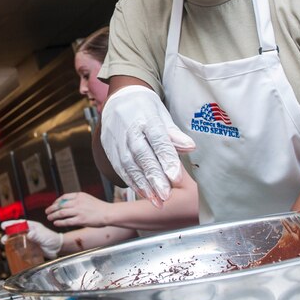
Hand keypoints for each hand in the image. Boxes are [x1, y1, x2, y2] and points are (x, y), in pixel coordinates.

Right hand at [0, 220, 62, 257]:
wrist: (57, 248)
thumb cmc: (52, 238)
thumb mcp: (44, 236)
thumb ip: (36, 235)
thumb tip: (29, 234)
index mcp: (32, 226)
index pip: (20, 223)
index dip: (11, 224)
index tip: (4, 225)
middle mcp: (29, 232)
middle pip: (16, 232)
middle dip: (9, 234)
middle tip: (3, 238)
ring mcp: (29, 240)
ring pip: (17, 239)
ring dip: (11, 241)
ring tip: (5, 243)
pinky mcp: (30, 247)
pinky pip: (21, 247)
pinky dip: (16, 248)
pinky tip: (12, 250)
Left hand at [45, 192, 112, 227]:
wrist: (108, 213)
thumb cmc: (99, 207)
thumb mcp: (87, 198)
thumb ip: (78, 200)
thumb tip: (67, 204)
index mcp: (79, 195)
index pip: (64, 197)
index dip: (56, 201)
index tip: (53, 205)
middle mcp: (78, 202)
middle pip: (60, 205)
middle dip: (52, 208)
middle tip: (47, 211)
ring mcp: (79, 211)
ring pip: (62, 213)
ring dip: (54, 215)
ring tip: (49, 218)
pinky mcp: (81, 220)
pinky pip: (67, 221)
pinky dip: (60, 222)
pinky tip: (56, 223)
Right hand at [101, 85, 195, 206]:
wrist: (118, 98)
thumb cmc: (144, 107)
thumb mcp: (161, 114)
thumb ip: (174, 133)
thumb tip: (190, 147)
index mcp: (145, 117)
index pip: (157, 138)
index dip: (166, 157)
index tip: (176, 176)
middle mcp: (129, 129)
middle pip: (142, 154)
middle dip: (154, 177)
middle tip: (166, 195)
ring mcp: (117, 140)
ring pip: (130, 165)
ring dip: (143, 185)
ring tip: (157, 201)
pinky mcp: (110, 149)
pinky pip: (121, 168)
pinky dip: (132, 183)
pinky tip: (144, 194)